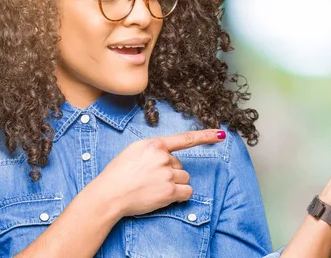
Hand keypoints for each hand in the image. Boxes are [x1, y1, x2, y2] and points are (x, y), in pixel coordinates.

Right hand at [90, 129, 225, 217]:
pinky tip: (163, 196)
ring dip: (174, 184)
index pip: (185, 139)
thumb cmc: (118, 174)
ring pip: (184, 178)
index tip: (221, 134)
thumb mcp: (134, 151)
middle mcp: (163, 157)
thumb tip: (169, 155)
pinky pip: (187, 192)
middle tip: (150, 179)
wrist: (108, 194)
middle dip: (170, 172)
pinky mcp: (170, 191)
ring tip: (153, 188)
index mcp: (155, 145)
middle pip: (181, 165)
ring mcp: (167, 174)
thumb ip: (154, 149)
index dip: (206, 136)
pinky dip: (180, 196)